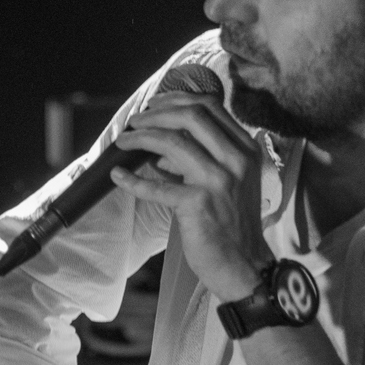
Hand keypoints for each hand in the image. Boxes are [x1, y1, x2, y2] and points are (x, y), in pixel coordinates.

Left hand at [110, 92, 269, 300]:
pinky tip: (118, 176)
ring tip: (123, 142)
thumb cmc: (233, 224)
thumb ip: (204, 158)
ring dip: (140, 138)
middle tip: (134, 122)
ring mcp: (219, 180)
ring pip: (172, 142)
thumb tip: (161, 148)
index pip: (210, 106)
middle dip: (155, 114)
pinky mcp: (198, 204)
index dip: (176, 99)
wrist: (245, 265)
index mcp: (245, 149)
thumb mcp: (230, 181)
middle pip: (191, 116)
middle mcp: (236, 159)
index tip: (154, 104)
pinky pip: (157, 186)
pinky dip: (132, 180)